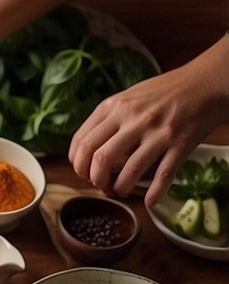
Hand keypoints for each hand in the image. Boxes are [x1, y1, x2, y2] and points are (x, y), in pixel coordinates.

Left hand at [69, 35, 228, 206]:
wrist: (205, 82)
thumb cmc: (164, 92)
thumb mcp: (128, 97)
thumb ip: (108, 119)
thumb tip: (87, 150)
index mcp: (115, 107)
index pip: (82, 142)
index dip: (78, 164)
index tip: (83, 172)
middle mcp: (134, 119)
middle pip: (100, 158)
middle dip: (94, 180)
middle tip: (100, 185)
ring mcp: (158, 132)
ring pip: (129, 170)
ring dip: (120, 188)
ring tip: (120, 191)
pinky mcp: (180, 143)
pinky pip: (163, 175)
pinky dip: (153, 193)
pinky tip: (149, 201)